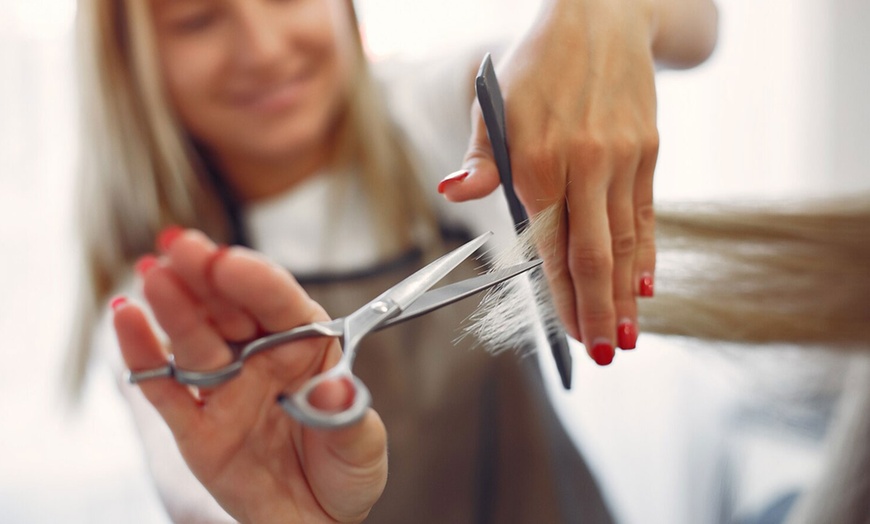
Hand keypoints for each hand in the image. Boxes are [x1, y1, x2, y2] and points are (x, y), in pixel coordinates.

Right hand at [113, 229, 386, 522]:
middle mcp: (261, 357)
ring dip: (173, 307)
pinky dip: (143, 356)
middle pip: (229, 307)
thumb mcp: (362, 445)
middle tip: (179, 245)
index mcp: (306, 345)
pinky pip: (166, 388)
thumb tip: (333, 389)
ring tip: (153, 275)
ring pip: (194, 339)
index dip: (254, 279)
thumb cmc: (345, 470)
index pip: (279, 302)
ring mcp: (225, 388)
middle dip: (205, 274)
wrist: (317, 522)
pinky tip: (126, 318)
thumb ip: (347, 415)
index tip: (229, 261)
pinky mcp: (196, 426)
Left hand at [441, 0, 659, 363]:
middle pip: (594, 253)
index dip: (562, 296)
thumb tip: (456, 191)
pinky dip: (647, 253)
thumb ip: (481, 158)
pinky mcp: (648, 152)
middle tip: (603, 352)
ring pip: (625, 240)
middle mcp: (585, 164)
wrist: (602, 18)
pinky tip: (648, 285)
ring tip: (628, 335)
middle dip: (598, 310)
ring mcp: (623, 159)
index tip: (570, 335)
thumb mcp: (494, 103)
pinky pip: (647, 213)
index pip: (550, 246)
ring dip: (627, 293)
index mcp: (538, 160)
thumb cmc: (536, 66)